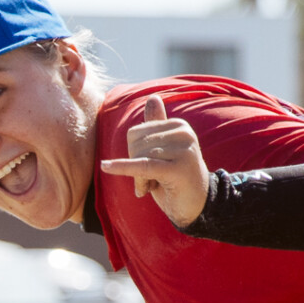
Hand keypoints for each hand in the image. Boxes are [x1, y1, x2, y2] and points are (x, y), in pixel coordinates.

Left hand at [101, 94, 210, 227]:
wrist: (197, 204)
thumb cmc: (176, 178)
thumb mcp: (164, 150)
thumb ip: (156, 126)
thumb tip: (152, 98)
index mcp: (178, 125)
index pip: (135, 133)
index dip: (132, 154)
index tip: (146, 170)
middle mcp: (184, 133)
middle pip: (136, 144)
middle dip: (135, 167)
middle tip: (149, 182)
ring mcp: (184, 150)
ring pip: (139, 157)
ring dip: (139, 179)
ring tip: (153, 186)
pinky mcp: (179, 168)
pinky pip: (143, 166)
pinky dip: (123, 167)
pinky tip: (106, 167)